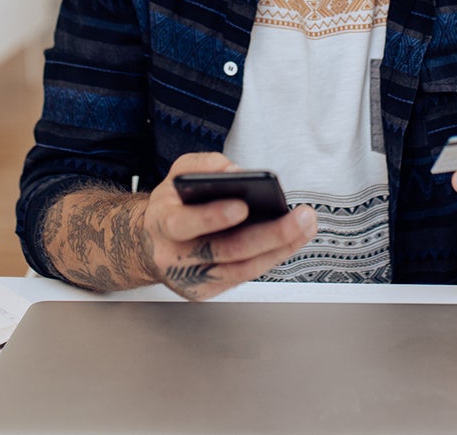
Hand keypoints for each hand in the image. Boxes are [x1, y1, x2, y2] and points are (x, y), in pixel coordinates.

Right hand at [140, 152, 317, 299]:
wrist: (150, 245)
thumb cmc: (171, 206)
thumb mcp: (177, 175)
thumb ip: (204, 166)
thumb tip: (237, 172)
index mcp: (162, 224)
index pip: (184, 223)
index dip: (213, 217)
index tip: (242, 205)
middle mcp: (175, 257)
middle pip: (227, 251)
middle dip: (269, 234)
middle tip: (300, 217)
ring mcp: (193, 279)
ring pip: (243, 268)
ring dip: (281, 247)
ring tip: (306, 225)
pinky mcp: (208, 291)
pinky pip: (246, 275)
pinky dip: (272, 257)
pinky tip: (292, 240)